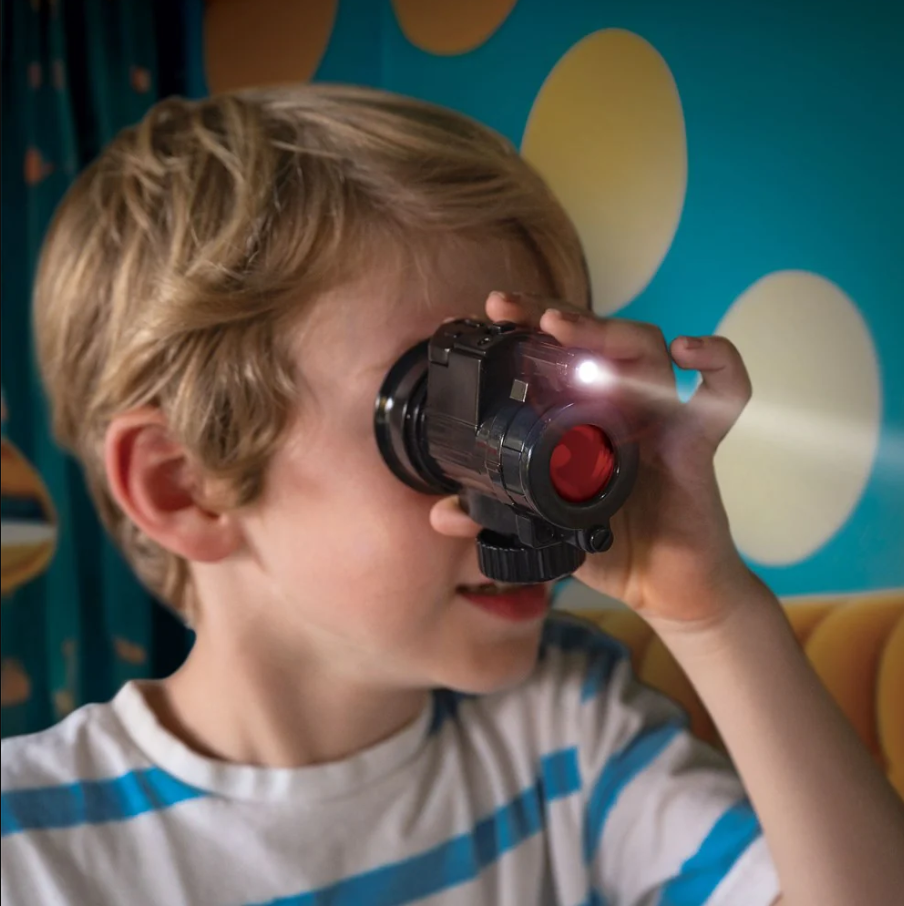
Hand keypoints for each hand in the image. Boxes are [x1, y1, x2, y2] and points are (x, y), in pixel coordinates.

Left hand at [432, 291, 760, 629]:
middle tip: (513, 307)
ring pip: (648, 352)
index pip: (559, 356)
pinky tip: (688, 349)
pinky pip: (726, 394)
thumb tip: (440, 516)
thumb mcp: (543, 531)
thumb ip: (495, 517)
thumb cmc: (611, 549)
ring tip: (563, 328)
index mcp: (585, 419)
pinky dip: (719, 363)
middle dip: (558, 315)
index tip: (492, 313)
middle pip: (599, 339)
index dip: (528, 329)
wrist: (665, 589)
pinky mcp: (698, 443)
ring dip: (608, 332)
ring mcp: (662, 419)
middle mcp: (623, 408)